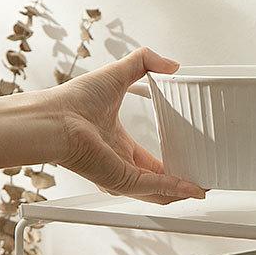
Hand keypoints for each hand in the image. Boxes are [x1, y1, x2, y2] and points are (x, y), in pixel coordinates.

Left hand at [49, 48, 205, 203]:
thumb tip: (169, 63)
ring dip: (180, 191)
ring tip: (200, 189)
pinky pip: (154, 188)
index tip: (185, 159)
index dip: (167, 162)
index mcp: (115, 141)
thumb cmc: (72, 101)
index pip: (146, 159)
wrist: (54, 120)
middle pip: (154, 180)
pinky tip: (191, 188)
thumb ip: (144, 63)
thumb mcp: (117, 73)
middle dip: (178, 183)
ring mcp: (118, 173)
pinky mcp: (120, 179)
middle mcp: (116, 161)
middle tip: (198, 179)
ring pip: (157, 190)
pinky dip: (175, 189)